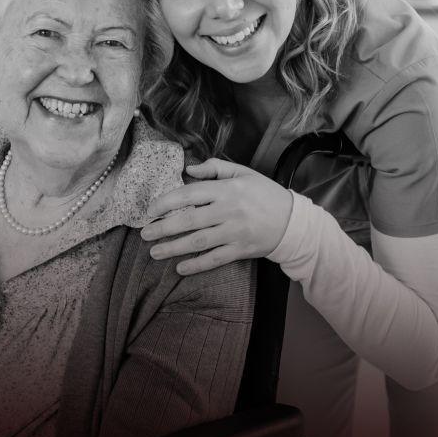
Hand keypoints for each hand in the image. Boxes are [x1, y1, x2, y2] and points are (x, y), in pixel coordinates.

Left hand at [141, 158, 292, 274]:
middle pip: (189, 221)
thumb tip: (188, 169)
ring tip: (154, 252)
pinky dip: (196, 265)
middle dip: (163, 229)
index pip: (189, 194)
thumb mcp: (243, 173)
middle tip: (145, 234)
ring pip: (198, 242)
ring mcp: (234, 232)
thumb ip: (215, 167)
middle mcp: (228, 211)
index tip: (151, 211)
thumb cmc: (264, 194)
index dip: (167, 202)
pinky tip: (180, 268)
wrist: (292, 221)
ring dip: (173, 248)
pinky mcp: (240, 250)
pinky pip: (214, 259)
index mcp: (227, 189)